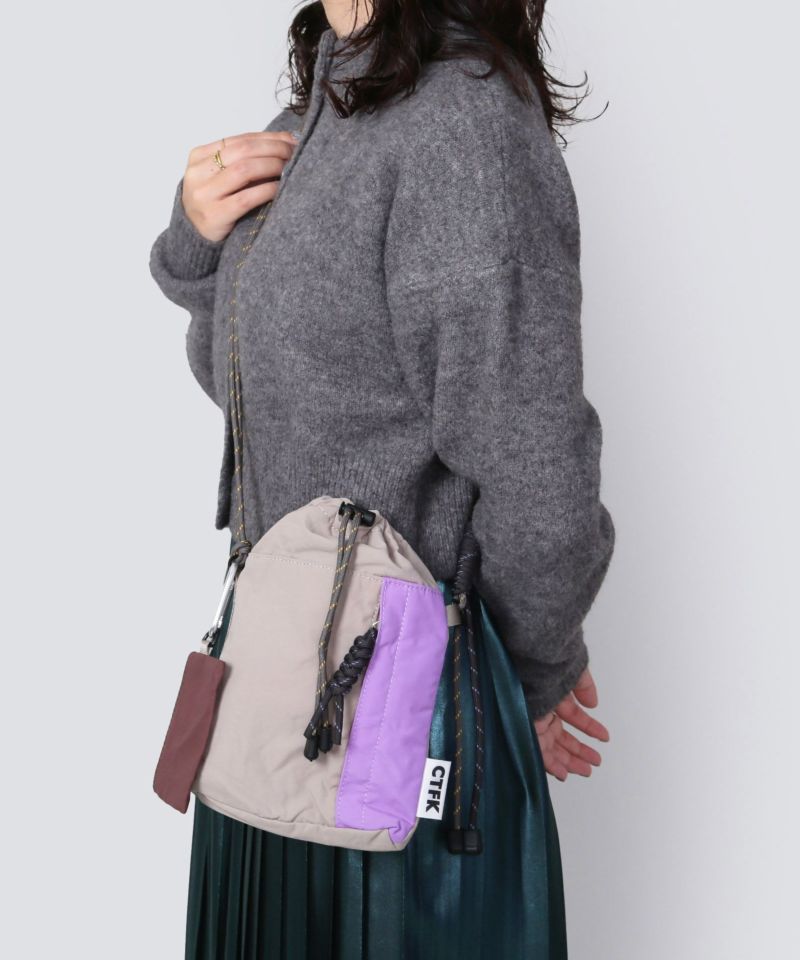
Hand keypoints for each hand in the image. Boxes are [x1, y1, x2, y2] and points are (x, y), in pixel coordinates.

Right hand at [180, 130, 298, 242]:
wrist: (195, 237)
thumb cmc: (216, 204)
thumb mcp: (221, 176)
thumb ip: (243, 159)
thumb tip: (285, 140)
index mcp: (198, 156)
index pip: (239, 139)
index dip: (268, 138)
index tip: (290, 140)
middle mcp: (198, 173)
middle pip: (243, 150)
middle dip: (273, 149)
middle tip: (294, 153)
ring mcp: (204, 195)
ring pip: (244, 170)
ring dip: (272, 165)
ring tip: (289, 168)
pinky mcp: (214, 215)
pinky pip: (246, 198)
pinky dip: (267, 190)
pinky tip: (280, 188)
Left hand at [533, 667, 608, 780]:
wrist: (528, 659)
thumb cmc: (547, 662)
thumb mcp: (572, 671)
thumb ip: (583, 686)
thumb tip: (592, 703)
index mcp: (552, 693)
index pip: (572, 715)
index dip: (589, 727)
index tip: (603, 737)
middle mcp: (541, 709)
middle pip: (561, 735)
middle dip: (579, 750)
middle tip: (594, 761)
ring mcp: (532, 721)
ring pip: (551, 747)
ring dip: (569, 761)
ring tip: (585, 771)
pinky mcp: (523, 731)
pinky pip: (537, 752)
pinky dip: (551, 764)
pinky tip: (563, 773)